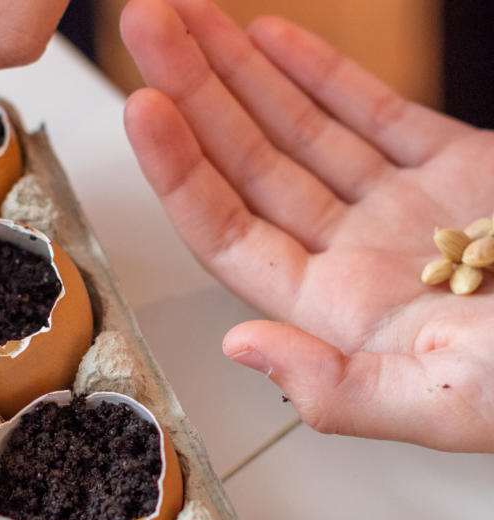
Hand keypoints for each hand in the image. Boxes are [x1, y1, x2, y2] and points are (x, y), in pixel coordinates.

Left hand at [121, 0, 493, 451]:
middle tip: (149, 27)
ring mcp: (398, 209)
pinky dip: (321, 73)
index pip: (229, 233)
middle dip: (194, 95)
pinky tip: (269, 39)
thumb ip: (336, 390)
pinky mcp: (456, 168)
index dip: (180, 170)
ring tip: (189, 17)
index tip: (144, 105)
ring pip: (298, 131)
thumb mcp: (442, 401)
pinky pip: (371, 113)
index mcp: (337, 313)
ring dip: (240, 73)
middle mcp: (352, 257)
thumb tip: (240, 346)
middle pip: (248, 168)